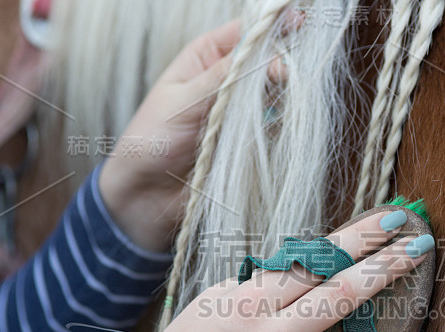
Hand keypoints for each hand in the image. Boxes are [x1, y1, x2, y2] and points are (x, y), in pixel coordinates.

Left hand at [98, 19, 283, 251]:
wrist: (147, 195)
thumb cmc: (152, 141)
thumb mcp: (183, 101)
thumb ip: (223, 77)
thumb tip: (266, 53)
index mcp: (205, 58)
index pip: (245, 31)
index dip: (271, 25)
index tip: (297, 23)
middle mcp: (227, 80)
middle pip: (267, 60)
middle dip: (280, 63)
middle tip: (282, 76)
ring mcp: (241, 111)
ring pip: (276, 92)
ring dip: (284, 94)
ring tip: (282, 99)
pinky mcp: (250, 140)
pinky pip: (276, 126)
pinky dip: (282, 124)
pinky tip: (279, 125)